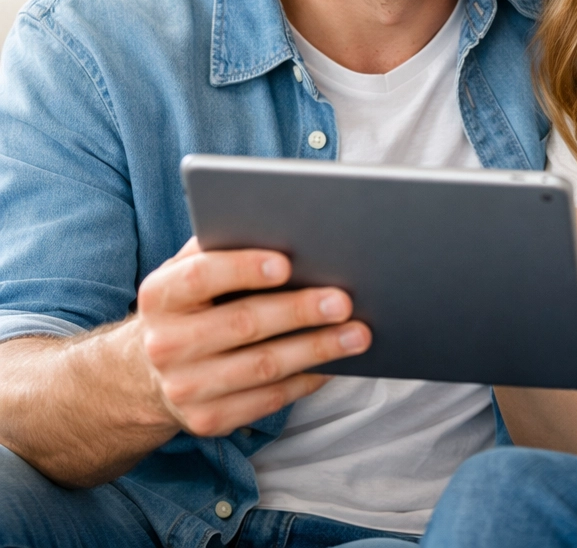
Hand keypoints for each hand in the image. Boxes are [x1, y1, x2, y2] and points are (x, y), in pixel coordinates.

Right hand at [134, 237, 370, 436]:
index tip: (287, 264)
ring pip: (263, 366)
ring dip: (317, 349)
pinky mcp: (209, 420)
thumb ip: (221, 246)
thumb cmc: (191, 305)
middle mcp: (166, 344)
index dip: (244, 268)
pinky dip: (307, 380)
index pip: (201, 277)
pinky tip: (335, 364)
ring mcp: (185, 388)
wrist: (150, 373)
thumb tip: (280, 225)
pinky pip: (269, 399)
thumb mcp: (187, 271)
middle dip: (299, 311)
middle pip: (243, 324)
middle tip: (343, 301)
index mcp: (161, 296)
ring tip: (357, 334)